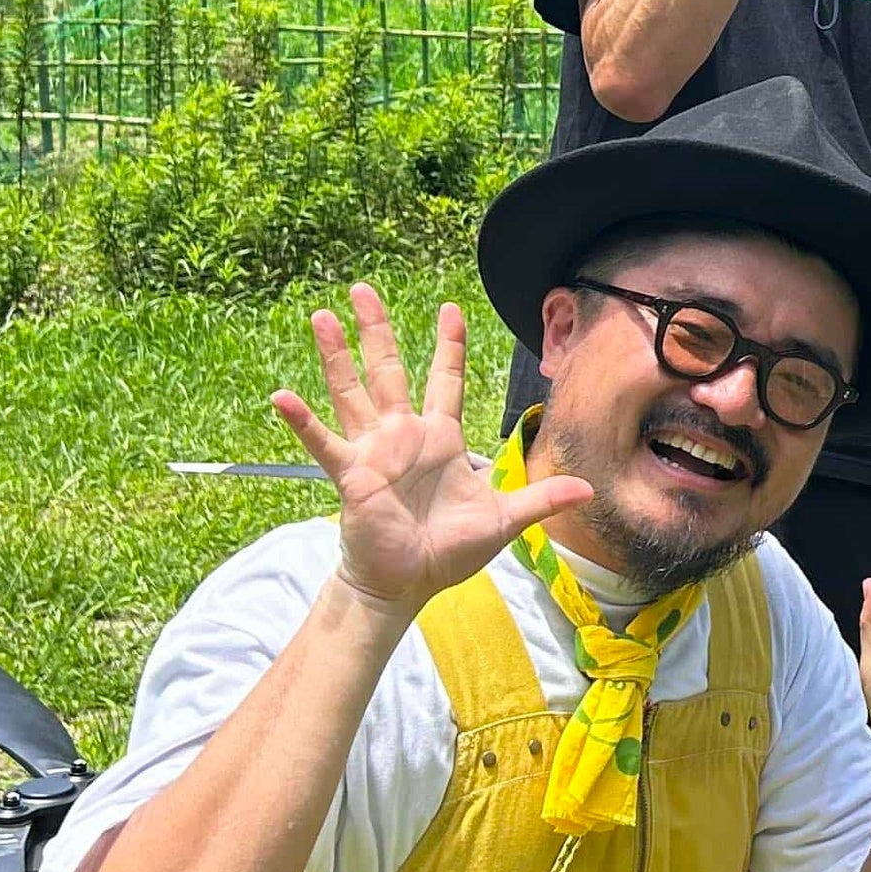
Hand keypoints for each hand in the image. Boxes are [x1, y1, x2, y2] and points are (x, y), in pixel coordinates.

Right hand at [271, 285, 589, 625]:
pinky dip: (303, 421)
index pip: (445, 380)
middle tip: (362, 288)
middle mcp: (403, 435)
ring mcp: (373, 451)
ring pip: (352, 392)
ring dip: (337, 356)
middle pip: (389, 370)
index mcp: (439, 438)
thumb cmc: (449, 551)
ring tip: (321, 317)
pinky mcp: (352, 474)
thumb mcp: (504, 520)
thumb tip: (589, 490)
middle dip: (377, 330)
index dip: (448, 346)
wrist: (408, 583)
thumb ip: (541, 498)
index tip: (450, 309)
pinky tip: (282, 397)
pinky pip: (324, 443)